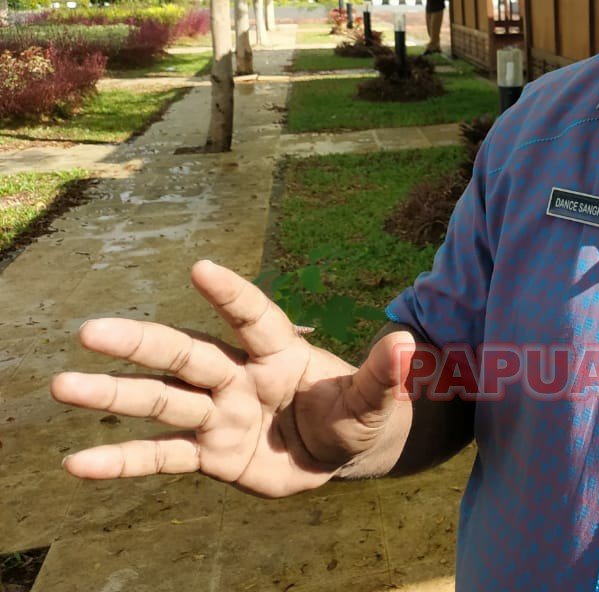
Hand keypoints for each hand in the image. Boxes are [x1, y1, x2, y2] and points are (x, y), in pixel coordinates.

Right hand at [51, 260, 416, 496]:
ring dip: (115, 395)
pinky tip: (77, 461)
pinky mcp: (209, 454)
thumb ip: (383, 375)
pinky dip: (121, 461)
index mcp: (281, 353)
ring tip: (64, 384)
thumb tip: (404, 344)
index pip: (253, 318)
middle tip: (92, 330)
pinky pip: (160, 458)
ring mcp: (220, 414)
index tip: (201, 268)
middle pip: (187, 355)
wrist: (341, 454)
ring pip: (162, 401)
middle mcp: (240, 376)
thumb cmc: (357, 414)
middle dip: (143, 344)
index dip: (230, 294)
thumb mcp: (375, 400)